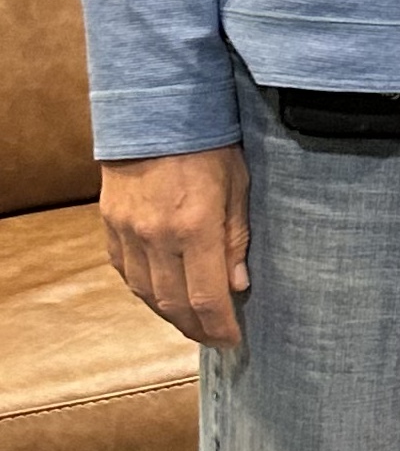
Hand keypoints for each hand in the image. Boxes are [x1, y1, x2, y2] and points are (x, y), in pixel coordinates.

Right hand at [99, 147, 250, 347]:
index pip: (207, 298)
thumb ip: (237, 239)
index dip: (220, 327)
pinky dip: (145, 290)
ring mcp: (129, 231)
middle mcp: (157, 236)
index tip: (233, 340)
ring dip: (169, 314)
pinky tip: (161, 294)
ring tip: (191, 322)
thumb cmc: (208, 144)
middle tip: (214, 338)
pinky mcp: (111, 223)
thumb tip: (238, 286)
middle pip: (174, 304)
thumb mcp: (238, 187)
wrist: (155, 110)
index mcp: (195, 227)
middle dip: (196, 328)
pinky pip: (126, 271)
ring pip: (146, 293)